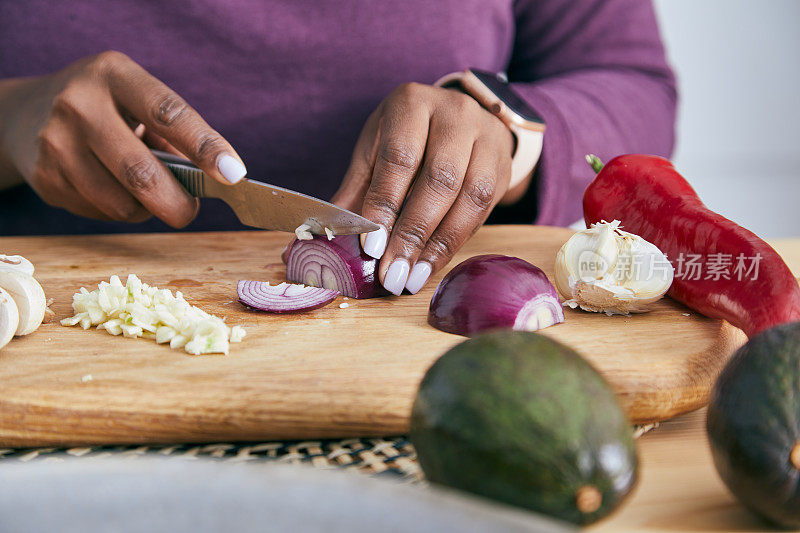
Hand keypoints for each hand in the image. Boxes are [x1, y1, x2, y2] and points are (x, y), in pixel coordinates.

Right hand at [0, 51, 245, 225]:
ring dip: (146, 209)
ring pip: (121, 203)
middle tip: (190, 211)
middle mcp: (79, 104)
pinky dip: (119, 211)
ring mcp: (56, 142)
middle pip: (140, 173)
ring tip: (145, 191)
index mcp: (114, 75)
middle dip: (177, 203)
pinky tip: (110, 189)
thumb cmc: (108, 110)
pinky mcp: (45, 177)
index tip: (233, 174)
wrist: (27, 113)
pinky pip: (100, 213)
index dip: (205, 146)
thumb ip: (176, 136)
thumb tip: (217, 180)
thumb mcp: (137, 102)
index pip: (168, 113)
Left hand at [332, 83, 514, 294]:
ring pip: (469, 196)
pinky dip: (455, 242)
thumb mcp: (376, 151)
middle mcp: (455, 114)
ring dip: (438, 244)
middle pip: (439, 178)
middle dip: (413, 232)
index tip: (372, 247)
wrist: (461, 123)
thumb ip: (356, 191)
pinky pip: (483, 209)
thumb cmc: (408, 138)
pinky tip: (432, 264)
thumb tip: (327, 234)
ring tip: (411, 278)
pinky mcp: (503, 165)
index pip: (400, 157)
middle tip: (392, 272)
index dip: (385, 204)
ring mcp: (486, 137)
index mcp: (412, 104)